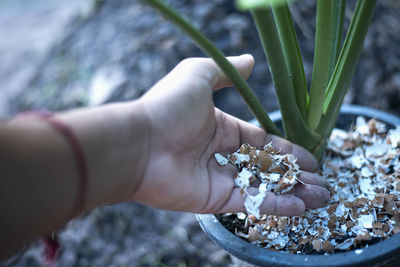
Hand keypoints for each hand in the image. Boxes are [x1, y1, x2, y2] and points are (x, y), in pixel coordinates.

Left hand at [134, 55, 329, 215]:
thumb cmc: (168, 107)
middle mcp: (222, 155)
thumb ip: (227, 72)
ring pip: (263, 187)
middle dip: (295, 174)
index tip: (311, 156)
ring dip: (293, 192)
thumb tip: (251, 60)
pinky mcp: (214, 200)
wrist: (140, 143)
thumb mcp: (198, 74)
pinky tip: (301, 207)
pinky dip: (276, 206)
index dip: (288, 149)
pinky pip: (251, 203)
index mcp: (222, 129)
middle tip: (322, 181)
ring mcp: (219, 179)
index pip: (262, 141)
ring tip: (322, 196)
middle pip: (266, 167)